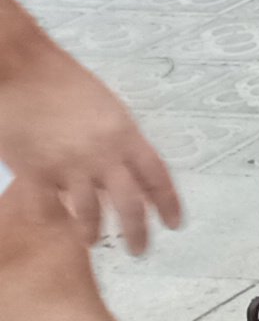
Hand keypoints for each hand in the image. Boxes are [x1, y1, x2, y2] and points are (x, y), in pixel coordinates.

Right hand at [0, 31, 181, 253]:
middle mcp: (102, 156)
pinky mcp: (34, 172)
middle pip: (129, 205)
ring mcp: (68, 166)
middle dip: (137, 233)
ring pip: (89, 214)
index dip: (168, 204)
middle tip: (139, 250)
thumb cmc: (63, 82)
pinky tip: (53, 219)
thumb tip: (126, 169)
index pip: (157, 178)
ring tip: (92, 240)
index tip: (174, 224)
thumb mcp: (107, 108)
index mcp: (125, 136)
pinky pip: (47, 208)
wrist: (22, 70)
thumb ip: (119, 140)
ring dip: (92, 232)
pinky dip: (51, 217)